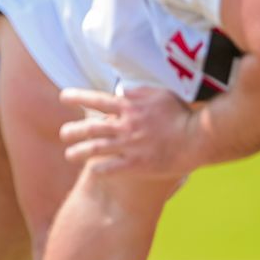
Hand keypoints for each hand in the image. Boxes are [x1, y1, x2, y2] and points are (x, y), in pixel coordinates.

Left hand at [58, 87, 196, 179]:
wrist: (197, 137)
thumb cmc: (181, 114)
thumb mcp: (160, 94)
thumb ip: (139, 92)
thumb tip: (124, 89)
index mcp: (130, 107)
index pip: (97, 100)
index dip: (78, 97)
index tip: (63, 96)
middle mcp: (126, 126)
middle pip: (91, 127)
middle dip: (73, 130)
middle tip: (64, 133)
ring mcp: (130, 146)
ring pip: (96, 149)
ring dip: (79, 152)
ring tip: (69, 155)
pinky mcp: (137, 164)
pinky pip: (111, 167)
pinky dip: (99, 169)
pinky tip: (91, 170)